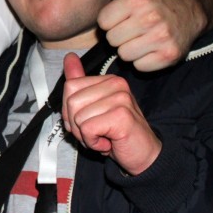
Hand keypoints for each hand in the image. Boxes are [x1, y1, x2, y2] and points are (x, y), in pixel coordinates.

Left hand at [62, 53, 160, 174]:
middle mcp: (116, 84)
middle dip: (76, 125)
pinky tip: (109, 143)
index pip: (70, 86)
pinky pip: (87, 129)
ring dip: (85, 135)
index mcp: (108, 79)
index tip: (88, 121)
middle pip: (71, 102)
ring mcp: (121, 98)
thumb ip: (80, 83)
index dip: (70, 110)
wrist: (144, 155)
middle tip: (97, 132)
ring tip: (104, 137)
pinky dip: (93, 143)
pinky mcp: (122, 115)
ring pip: (78, 117)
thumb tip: (68, 56)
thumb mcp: (93, 107)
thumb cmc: (116, 134)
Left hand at [90, 0, 202, 70]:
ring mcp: (162, 37)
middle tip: (133, 27)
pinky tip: (151, 47)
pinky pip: (140, 66)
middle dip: (119, 35)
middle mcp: (151, 17)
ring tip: (141, 37)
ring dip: (130, 48)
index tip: (122, 15)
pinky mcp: (170, 55)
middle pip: (112, 40)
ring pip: (124, 55)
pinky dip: (143, 60)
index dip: (110, 20)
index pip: (103, 22)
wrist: (188, 11)